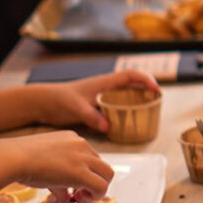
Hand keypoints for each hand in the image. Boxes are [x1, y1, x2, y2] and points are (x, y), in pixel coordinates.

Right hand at [0, 131, 114, 198]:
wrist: (12, 157)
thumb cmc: (19, 159)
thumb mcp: (42, 163)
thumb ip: (57, 179)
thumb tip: (64, 196)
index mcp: (72, 138)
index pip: (90, 157)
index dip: (85, 173)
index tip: (74, 184)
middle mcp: (81, 144)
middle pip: (101, 165)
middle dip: (94, 180)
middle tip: (79, 193)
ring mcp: (83, 157)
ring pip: (107, 174)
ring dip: (97, 188)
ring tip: (80, 197)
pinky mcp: (81, 172)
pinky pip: (101, 186)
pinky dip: (96, 196)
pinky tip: (80, 199)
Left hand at [35, 70, 161, 132]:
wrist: (45, 103)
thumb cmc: (60, 99)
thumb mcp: (76, 107)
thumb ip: (91, 116)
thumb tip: (108, 126)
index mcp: (104, 82)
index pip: (131, 75)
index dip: (146, 80)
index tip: (156, 90)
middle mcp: (106, 88)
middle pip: (133, 84)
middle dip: (147, 90)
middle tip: (157, 102)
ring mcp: (103, 97)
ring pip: (127, 96)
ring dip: (138, 101)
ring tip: (148, 112)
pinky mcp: (98, 107)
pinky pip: (118, 107)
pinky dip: (127, 112)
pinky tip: (128, 123)